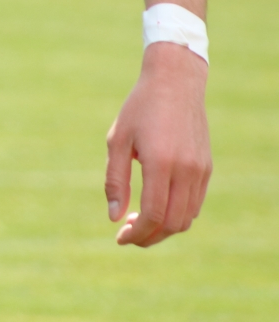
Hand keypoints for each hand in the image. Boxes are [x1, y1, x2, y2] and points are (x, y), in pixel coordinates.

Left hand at [105, 41, 210, 246]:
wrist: (175, 84)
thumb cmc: (139, 109)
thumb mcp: (117, 141)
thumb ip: (115, 180)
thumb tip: (114, 217)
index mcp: (161, 163)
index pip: (153, 214)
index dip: (136, 233)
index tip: (120, 237)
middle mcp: (186, 171)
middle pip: (172, 223)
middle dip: (149, 237)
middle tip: (127, 235)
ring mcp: (200, 171)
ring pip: (187, 218)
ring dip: (163, 229)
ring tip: (138, 222)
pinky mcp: (207, 169)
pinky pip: (195, 204)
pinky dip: (177, 215)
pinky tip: (156, 207)